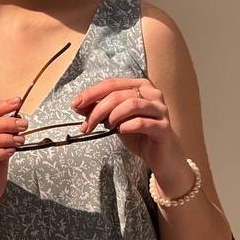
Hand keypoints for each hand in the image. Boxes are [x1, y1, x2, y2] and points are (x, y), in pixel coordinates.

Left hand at [71, 76, 186, 177]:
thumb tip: (78, 105)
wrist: (160, 155)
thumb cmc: (138, 134)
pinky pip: (142, 122)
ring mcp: (160, 109)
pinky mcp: (164, 127)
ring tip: (107, 127)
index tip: (75, 104)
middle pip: (119, 94)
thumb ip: (99, 110)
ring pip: (131, 104)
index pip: (112, 83)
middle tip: (87, 125)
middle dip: (97, 109)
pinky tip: (121, 131)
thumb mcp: (115, 120)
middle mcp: (152, 93)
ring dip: (113, 116)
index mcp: (140, 86)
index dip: (92, 93)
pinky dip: (127, 126)